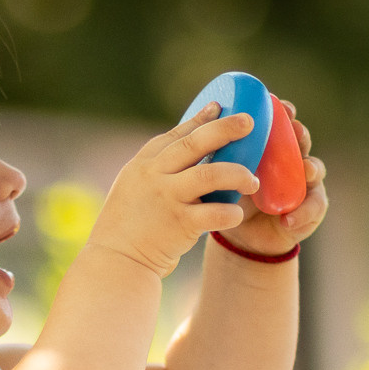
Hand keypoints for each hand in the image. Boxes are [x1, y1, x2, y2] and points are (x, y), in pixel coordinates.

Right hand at [89, 104, 261, 277]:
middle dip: (224, 129)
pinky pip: (213, 213)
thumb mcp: (133, 189)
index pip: (176, 135)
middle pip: (195, 144)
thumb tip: (186, 154)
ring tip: (253, 181)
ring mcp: (167, 198)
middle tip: (248, 122)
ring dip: (237, 173)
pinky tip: (237, 214)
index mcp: (143, 165)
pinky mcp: (179, 224)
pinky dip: (229, 213)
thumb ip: (156, 172)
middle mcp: (154, 176)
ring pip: (210, 174)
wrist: (115, 261)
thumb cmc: (127, 228)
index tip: (220, 107)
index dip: (200, 119)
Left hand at [214, 101, 327, 259]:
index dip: (282, 112)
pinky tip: (288, 219)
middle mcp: (289, 161)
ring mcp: (302, 184)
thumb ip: (216, 154)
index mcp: (269, 147)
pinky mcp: (307, 211)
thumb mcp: (220, 174)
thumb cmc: (228, 197)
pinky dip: (302, 213)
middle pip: (301, 142)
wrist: (238, 235)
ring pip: (314, 170)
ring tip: (306, 170)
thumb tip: (198, 124)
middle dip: (301, 134)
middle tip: (296, 130)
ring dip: (312, 168)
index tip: (276, 103)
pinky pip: (313, 209)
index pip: (280, 124)